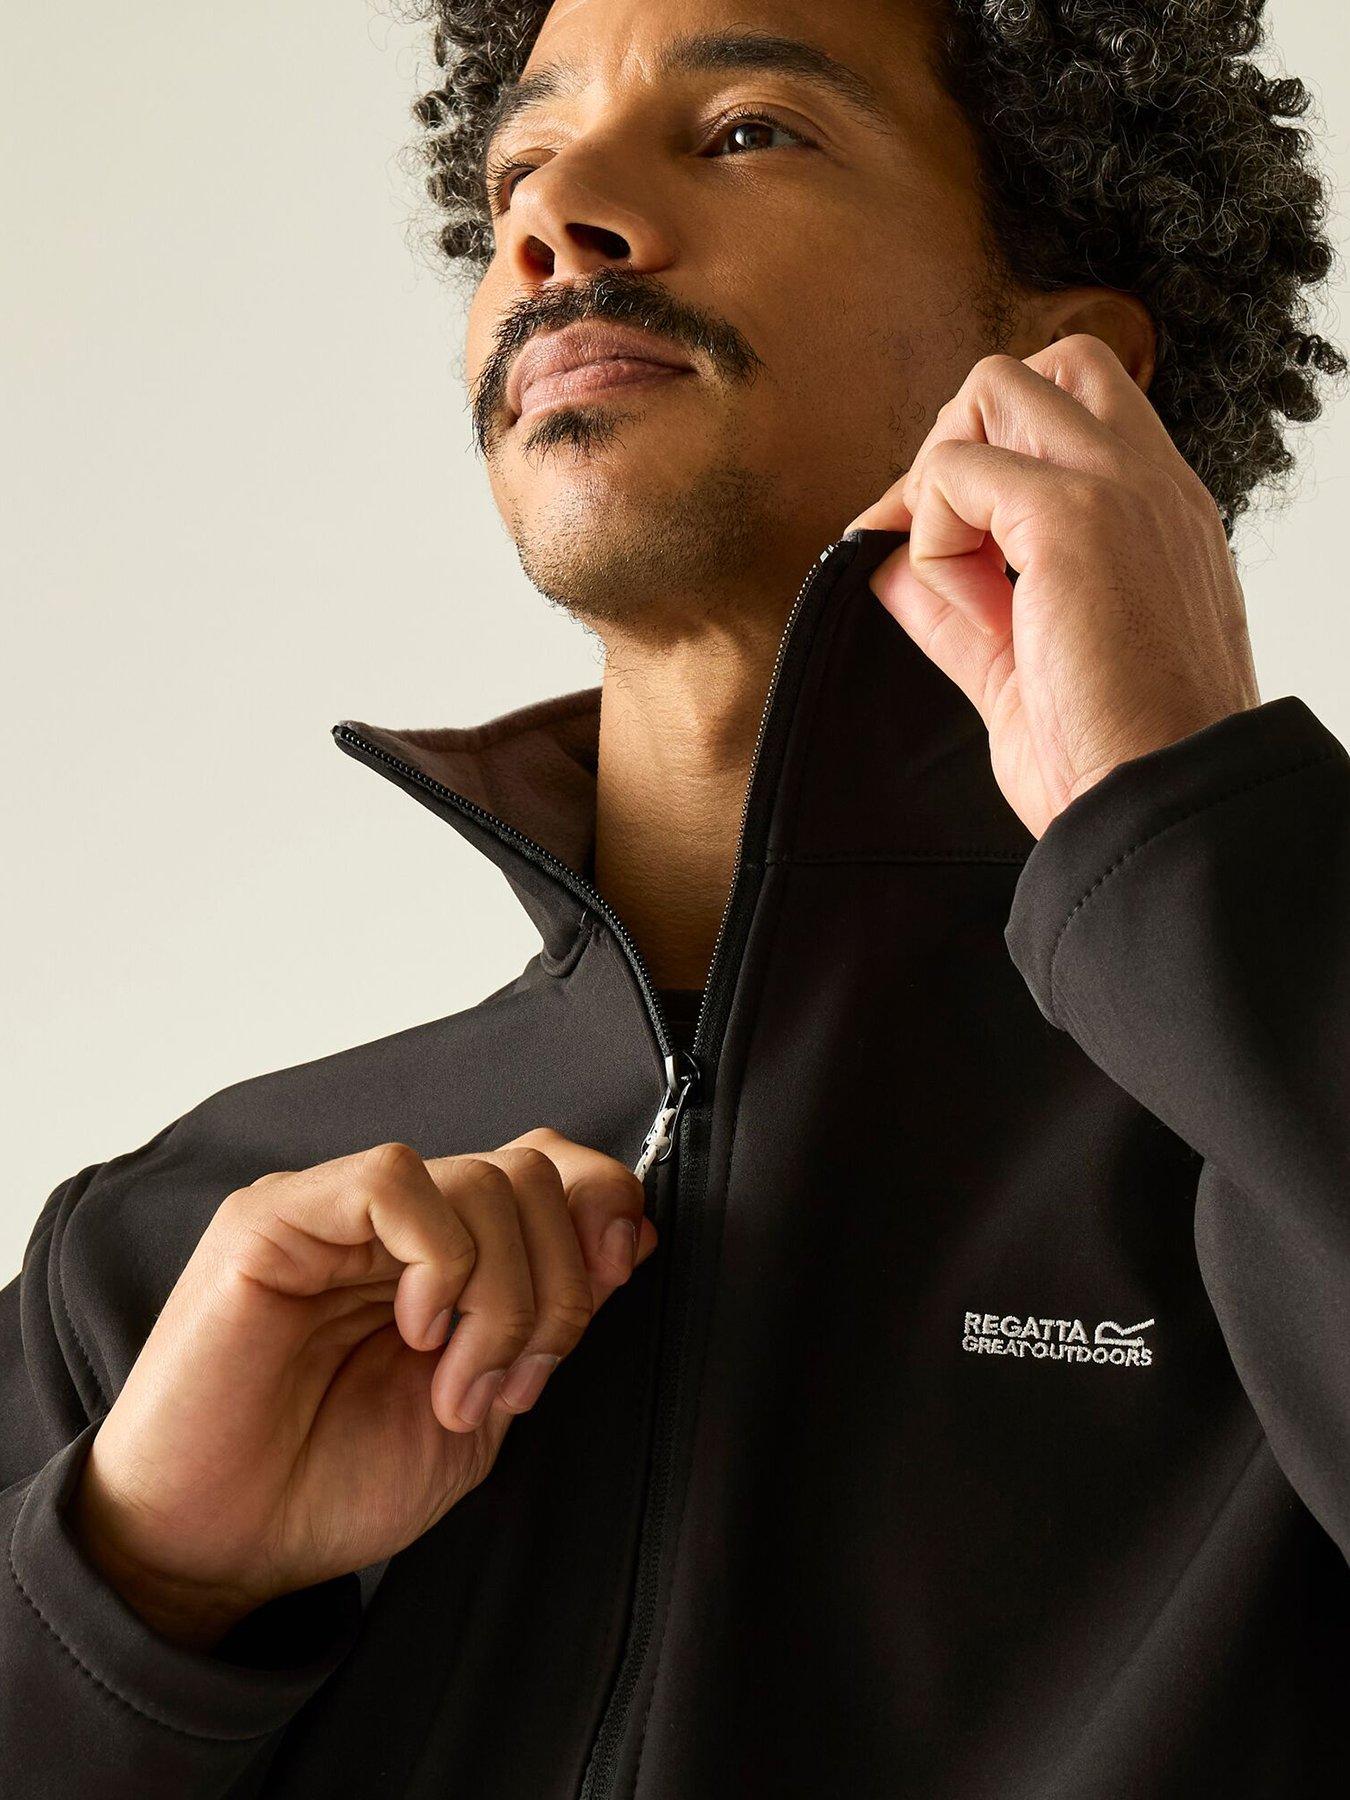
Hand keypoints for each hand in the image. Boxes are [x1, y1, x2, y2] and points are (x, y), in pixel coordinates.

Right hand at [69, 1130, 653, 1648]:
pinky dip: (438, 1260)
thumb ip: (551, 1320)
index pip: (550, 1167)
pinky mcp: (274, 1217)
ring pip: (482, 1179)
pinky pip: (395, 1181)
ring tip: (453, 1384)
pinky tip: (413, 1331)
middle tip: (509, 1383)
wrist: (220, 1550)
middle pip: (533, 1175)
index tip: (616, 1279)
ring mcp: (334, 1210)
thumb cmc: (333, 1484)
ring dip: (501, 1297)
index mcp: (447, 1252)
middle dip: (557, 1288)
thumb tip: (631, 1234)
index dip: (603, 1207)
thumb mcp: (484, 1406)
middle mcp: (396, 1219)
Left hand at [845, 334, 1262, 838]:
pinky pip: (953, 468)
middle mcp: (1147, 482)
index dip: (989, 468)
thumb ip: (958, 608)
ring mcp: (1117, 486)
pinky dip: (929, 533)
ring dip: (944, 475)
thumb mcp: (1020, 670)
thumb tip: (886, 561)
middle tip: (942, 546)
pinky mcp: (1075, 516)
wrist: (1160, 805)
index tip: (952, 562)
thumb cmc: (1113, 760)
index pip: (1071, 415)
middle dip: (961, 442)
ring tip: (957, 577)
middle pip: (1037, 370)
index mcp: (1154, 514)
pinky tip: (965, 604)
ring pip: (994, 386)